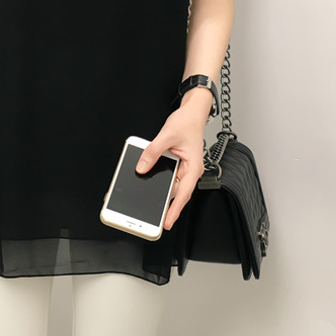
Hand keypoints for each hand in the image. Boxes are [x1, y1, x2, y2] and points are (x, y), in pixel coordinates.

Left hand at [135, 104, 206, 231]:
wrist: (191, 113)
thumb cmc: (187, 123)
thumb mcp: (167, 135)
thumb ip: (153, 152)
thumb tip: (142, 166)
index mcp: (193, 167)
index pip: (184, 193)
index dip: (174, 209)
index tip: (167, 222)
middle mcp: (189, 170)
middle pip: (177, 193)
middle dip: (166, 205)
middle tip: (154, 218)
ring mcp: (184, 169)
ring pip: (171, 186)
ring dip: (161, 193)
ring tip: (148, 202)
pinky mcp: (177, 165)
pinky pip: (167, 177)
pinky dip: (158, 180)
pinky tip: (149, 181)